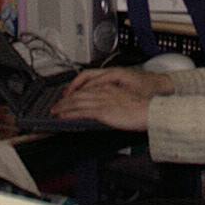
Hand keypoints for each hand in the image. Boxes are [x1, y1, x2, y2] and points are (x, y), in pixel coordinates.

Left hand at [50, 67, 174, 130]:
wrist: (150, 111)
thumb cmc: (142, 108)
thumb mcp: (125, 100)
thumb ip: (113, 101)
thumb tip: (105, 108)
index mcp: (109, 87)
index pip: (87, 88)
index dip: (74, 93)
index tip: (67, 98)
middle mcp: (103, 92)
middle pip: (78, 94)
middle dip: (64, 100)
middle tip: (55, 106)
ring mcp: (102, 101)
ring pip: (77, 102)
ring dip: (63, 107)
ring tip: (54, 112)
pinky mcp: (102, 111)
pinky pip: (81, 112)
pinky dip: (70, 114)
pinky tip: (63, 117)